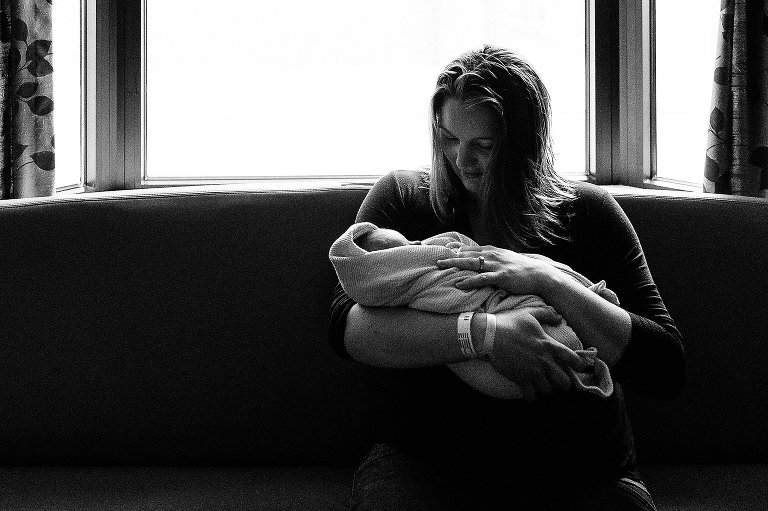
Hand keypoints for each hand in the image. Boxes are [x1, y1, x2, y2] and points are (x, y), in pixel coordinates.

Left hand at [436, 245, 554, 296]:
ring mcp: (496, 265)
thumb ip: (491, 258)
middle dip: (450, 256)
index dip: (455, 249)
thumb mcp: (504, 259)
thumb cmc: (520, 269)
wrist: (539, 275)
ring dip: (455, 265)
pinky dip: (469, 280)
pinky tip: (459, 284)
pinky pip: (482, 278)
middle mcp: (492, 255)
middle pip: (466, 254)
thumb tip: (478, 260)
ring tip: (441, 267)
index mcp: (492, 251)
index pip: (470, 248)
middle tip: (436, 259)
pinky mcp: (501, 276)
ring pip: (471, 263)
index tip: (441, 249)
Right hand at [489, 307, 590, 401]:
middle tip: (559, 380)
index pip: (572, 358)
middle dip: (564, 383)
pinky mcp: (520, 379)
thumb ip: (546, 314)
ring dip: (547, 389)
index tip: (580, 367)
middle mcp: (544, 361)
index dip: (579, 365)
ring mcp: (532, 372)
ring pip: (548, 390)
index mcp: (548, 345)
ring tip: (543, 385)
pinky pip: (531, 396)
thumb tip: (559, 318)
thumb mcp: (530, 313)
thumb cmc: (510, 322)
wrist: (489, 334)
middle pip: (564, 382)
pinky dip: (531, 397)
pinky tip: (530, 393)